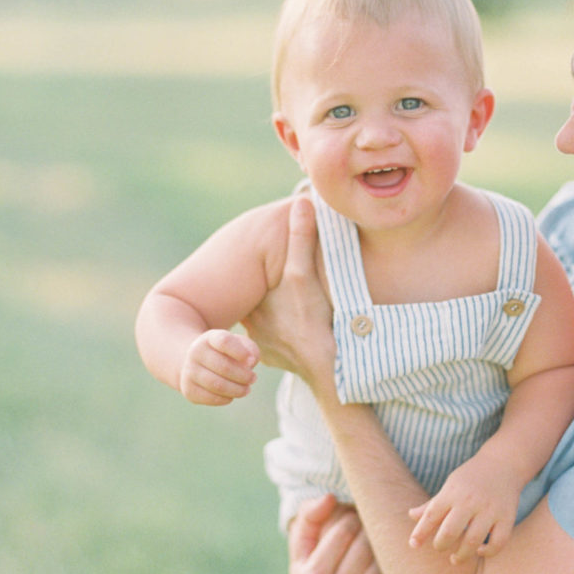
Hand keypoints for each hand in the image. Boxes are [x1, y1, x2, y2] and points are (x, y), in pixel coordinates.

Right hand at [179, 329, 258, 403]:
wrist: (196, 362)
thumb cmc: (226, 353)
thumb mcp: (239, 345)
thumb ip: (250, 350)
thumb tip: (251, 362)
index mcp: (210, 338)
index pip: (224, 341)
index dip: (240, 352)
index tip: (252, 361)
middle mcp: (196, 352)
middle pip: (224, 367)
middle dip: (244, 376)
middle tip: (253, 378)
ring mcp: (189, 371)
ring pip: (217, 385)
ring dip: (237, 390)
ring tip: (246, 389)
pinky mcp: (188, 389)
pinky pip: (210, 398)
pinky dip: (225, 399)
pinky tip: (232, 395)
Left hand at [243, 196, 336, 392]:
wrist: (327, 371)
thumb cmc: (312, 322)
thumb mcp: (304, 276)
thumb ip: (301, 239)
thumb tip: (302, 202)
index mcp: (251, 305)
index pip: (247, 282)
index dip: (256, 271)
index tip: (262, 263)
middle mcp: (251, 328)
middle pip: (255, 302)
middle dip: (265, 294)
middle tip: (280, 286)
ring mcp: (263, 348)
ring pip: (264, 324)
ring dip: (274, 316)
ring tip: (289, 307)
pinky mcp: (279, 361)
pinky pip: (277, 346)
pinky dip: (285, 338)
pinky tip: (296, 333)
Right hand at [288, 493, 394, 573]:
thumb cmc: (311, 566)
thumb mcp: (302, 543)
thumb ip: (309, 516)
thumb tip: (330, 498)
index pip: (345, 531)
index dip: (352, 519)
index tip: (353, 521)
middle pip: (366, 550)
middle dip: (369, 536)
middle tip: (369, 534)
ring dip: (383, 560)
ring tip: (376, 554)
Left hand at [408, 453, 517, 563]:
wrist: (503, 463)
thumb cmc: (470, 478)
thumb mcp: (449, 486)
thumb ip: (432, 504)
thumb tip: (411, 515)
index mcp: (452, 492)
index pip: (430, 516)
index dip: (419, 533)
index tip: (413, 544)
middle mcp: (470, 501)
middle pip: (449, 532)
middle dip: (440, 545)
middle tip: (440, 547)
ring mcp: (490, 510)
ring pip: (473, 541)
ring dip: (461, 555)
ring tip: (455, 558)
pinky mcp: (507, 517)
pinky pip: (498, 542)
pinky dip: (488, 552)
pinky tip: (480, 551)